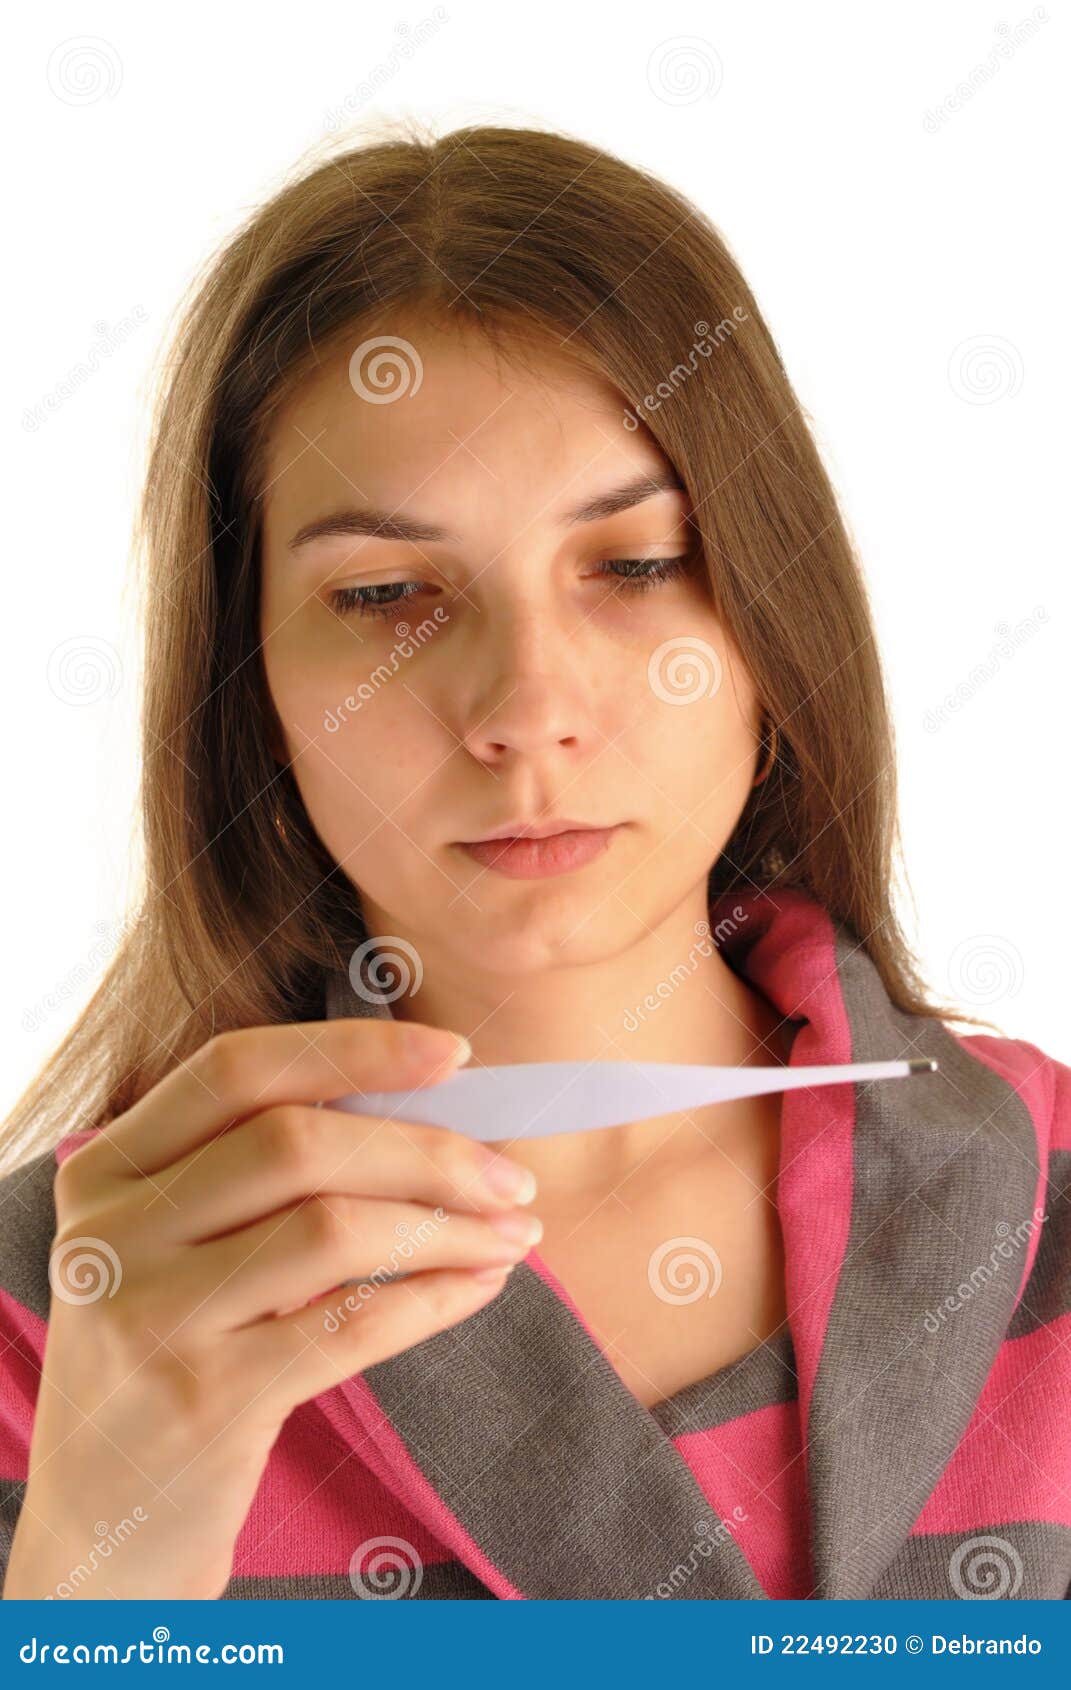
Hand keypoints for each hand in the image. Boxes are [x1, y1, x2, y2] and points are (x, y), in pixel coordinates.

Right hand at [1, 1017, 538, 1599]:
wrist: (105, 1526)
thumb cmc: (172, 1356)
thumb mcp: (175, 1248)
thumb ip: (256, 1174)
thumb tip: (426, 1108)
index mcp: (106, 1170)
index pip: (235, 1070)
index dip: (353, 1049)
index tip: (453, 1054)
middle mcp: (112, 1234)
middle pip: (296, 1142)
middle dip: (427, 1151)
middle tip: (511, 1176)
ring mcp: (152, 1318)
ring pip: (333, 1228)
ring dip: (449, 1225)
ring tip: (513, 1233)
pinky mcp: (206, 1401)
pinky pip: (353, 1325)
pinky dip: (436, 1296)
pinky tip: (480, 1286)